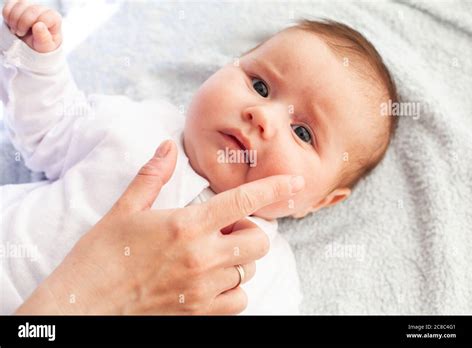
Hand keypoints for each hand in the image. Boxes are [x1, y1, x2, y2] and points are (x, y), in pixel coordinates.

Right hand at [2, 0, 61, 52]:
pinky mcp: (21, 4)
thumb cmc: (43, 44)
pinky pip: (10, 3)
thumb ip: (44, 38)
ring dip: (13, 19)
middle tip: (19, 33)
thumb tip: (39, 25)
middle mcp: (44, 9)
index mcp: (54, 18)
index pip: (43, 17)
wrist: (34, 43)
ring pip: (20, 4)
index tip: (26, 34)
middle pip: (31, 9)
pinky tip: (12, 24)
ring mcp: (32, 5)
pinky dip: (8, 14)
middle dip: (21, 23)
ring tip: (16, 29)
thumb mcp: (46, 47)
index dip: (32, 25)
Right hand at [15, 140, 304, 314]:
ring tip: (212, 255)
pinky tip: (212, 280)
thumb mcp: (124, 209)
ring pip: (249, 270)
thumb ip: (152, 176)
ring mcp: (203, 288)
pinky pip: (239, 300)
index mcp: (186, 225)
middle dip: (249, 230)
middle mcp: (202, 257)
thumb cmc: (100, 255)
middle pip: (258, 240)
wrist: (82, 304)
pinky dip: (234, 289)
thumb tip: (168, 146)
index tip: (294, 182)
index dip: (274, 189)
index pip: (242, 201)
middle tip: (224, 229)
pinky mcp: (199, 313)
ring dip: (239, 259)